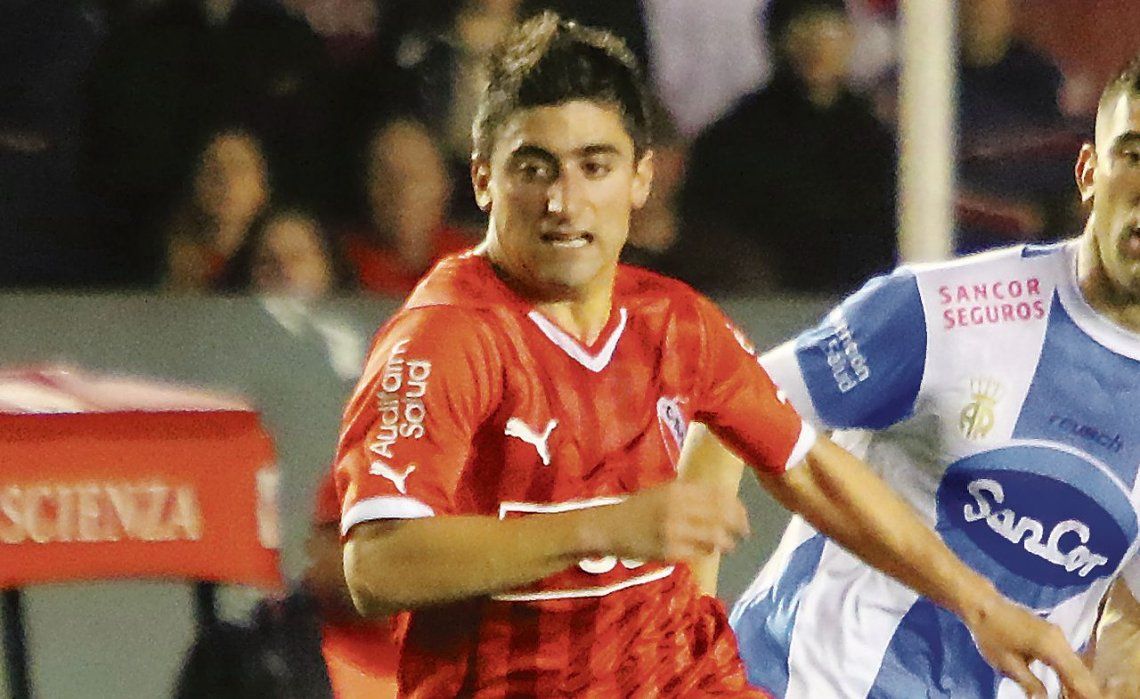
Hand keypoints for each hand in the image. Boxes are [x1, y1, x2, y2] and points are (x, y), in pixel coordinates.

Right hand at [602, 482, 749, 562]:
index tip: (743, 514)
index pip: (719, 495)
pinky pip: (699, 553)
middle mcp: (678, 507)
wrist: (610, 527)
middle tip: (745, 532)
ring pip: (714, 537)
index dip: (737, 506)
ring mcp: (674, 531)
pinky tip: (708, 551)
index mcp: (678, 490)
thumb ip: (691, 494)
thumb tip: (725, 500)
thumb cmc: (639, 508)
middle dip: (739, 525)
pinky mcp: (669, 551)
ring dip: (726, 542)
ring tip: (729, 545)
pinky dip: (708, 552)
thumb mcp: (664, 491)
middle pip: (721, 515)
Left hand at [967, 592, 1102, 698]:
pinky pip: (1068, 658)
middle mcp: (1060, 639)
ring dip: (1079, 683)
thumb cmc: (991, 633)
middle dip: (1084, 690)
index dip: (1084, 693)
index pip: (1075, 676)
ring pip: (1077, 665)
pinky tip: (1069, 687)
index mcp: (1050, 646)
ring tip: (1077, 697)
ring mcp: (1058, 635)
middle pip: (1080, 671)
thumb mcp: (1007, 664)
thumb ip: (1030, 684)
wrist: (983, 603)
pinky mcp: (1052, 635)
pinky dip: (1071, 674)